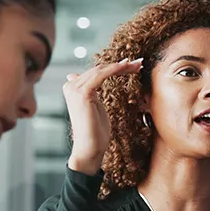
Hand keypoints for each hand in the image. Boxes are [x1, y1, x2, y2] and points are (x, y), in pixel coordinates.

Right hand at [64, 58, 142, 174]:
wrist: (90, 148)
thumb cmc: (95, 131)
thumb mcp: (94, 106)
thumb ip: (90, 92)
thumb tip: (82, 79)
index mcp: (72, 87)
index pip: (96, 72)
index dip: (114, 67)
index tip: (131, 65)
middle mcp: (71, 85)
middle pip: (99, 69)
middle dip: (121, 65)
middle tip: (139, 63)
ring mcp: (75, 88)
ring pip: (102, 70)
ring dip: (122, 66)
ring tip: (138, 65)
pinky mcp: (83, 93)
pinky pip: (101, 75)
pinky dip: (115, 70)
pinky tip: (127, 68)